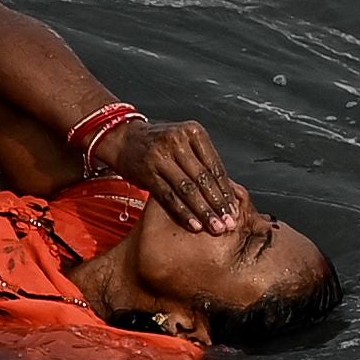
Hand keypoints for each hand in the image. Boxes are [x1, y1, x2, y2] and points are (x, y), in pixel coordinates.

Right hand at [99, 116, 248, 237]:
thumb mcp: (184, 142)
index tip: (236, 209)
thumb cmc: (159, 144)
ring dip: (204, 211)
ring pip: (188, 189)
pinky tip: (194, 225)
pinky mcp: (147, 172)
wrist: (124, 139)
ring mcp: (160, 156)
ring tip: (216, 227)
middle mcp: (177, 141)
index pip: (214, 166)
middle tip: (230, 223)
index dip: (226, 190)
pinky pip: (169, 197)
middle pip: (203, 179)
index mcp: (192, 132)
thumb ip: (202, 162)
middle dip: (218, 204)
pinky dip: (183, 213)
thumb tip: (227, 193)